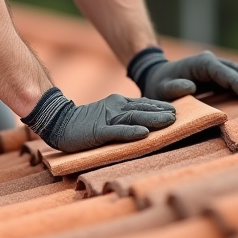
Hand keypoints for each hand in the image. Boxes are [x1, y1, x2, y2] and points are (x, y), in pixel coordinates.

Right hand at [21, 88, 175, 151]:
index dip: (160, 106)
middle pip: (142, 109)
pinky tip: (143, 133)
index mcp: (118, 103)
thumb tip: (146, 124)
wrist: (59, 122)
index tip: (177, 110)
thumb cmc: (85, 122)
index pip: (143, 103)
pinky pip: (116, 131)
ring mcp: (106, 118)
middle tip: (179, 117)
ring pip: (133, 118)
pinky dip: (131, 132)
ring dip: (152, 119)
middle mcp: (115, 107)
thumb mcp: (108, 116)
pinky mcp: (97, 131)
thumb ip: (124, 117)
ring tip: (169, 122)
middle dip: (161, 112)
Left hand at [128, 47, 237, 102]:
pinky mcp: (216, 74)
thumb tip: (190, 86)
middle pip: (235, 70)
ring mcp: (214, 66)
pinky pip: (234, 77)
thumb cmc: (158, 87)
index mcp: (200, 64)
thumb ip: (173, 89)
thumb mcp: (160, 90)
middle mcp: (209, 61)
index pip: (224, 73)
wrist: (156, 78)